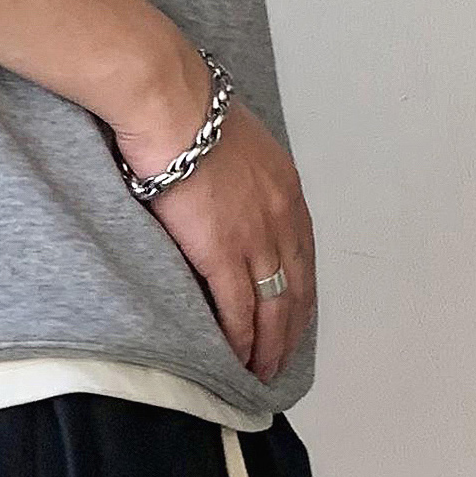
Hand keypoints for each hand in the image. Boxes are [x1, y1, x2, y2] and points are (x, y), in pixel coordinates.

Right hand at [111, 62, 317, 385]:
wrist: (171, 105)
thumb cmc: (191, 112)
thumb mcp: (238, 142)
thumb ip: (243, 176)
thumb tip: (229, 193)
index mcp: (286, 190)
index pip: (304, 255)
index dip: (302, 293)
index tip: (296, 317)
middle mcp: (282, 218)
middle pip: (296, 288)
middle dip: (291, 330)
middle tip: (282, 359)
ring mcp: (255, 237)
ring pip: (273, 307)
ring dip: (269, 345)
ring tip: (261, 372)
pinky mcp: (222, 253)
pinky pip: (239, 309)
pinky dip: (241, 339)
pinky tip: (239, 358)